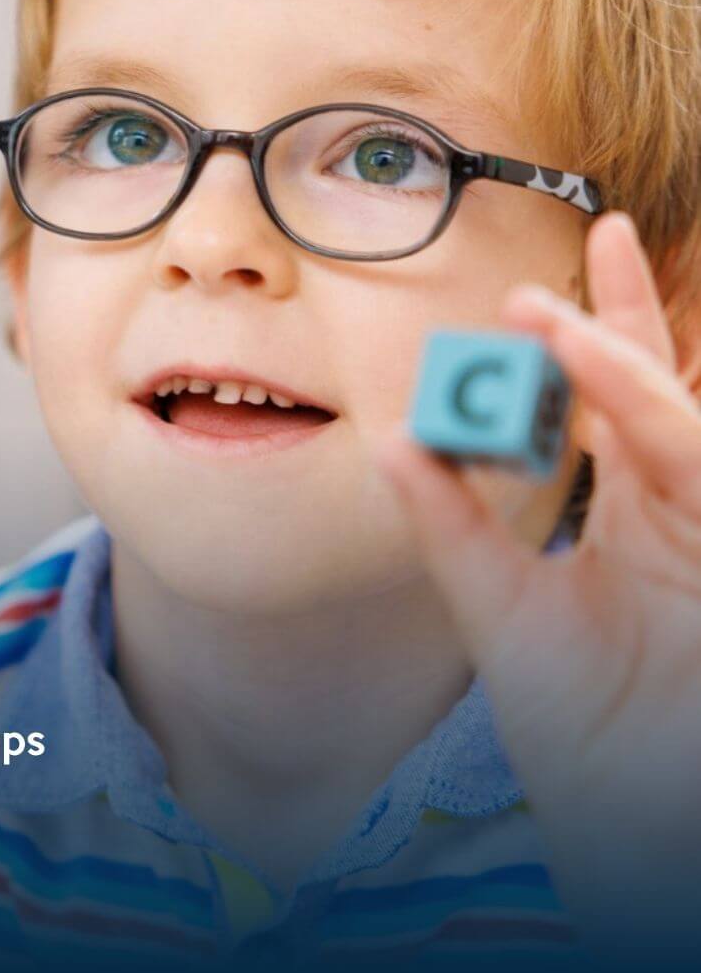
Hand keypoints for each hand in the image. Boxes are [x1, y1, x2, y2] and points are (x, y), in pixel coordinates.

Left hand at [376, 212, 700, 961]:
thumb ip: (450, 525)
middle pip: (663, 389)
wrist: (632, 827)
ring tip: (559, 317)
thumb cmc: (582, 730)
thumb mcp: (497, 609)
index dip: (590, 337)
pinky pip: (699, 463)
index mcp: (634, 515)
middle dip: (635, 316)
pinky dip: (655, 414)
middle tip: (599, 236)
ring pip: (684, 419)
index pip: (612, 404)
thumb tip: (393, 440)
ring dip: (627, 363)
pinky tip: (605, 372)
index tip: (539, 285)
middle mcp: (681, 511)